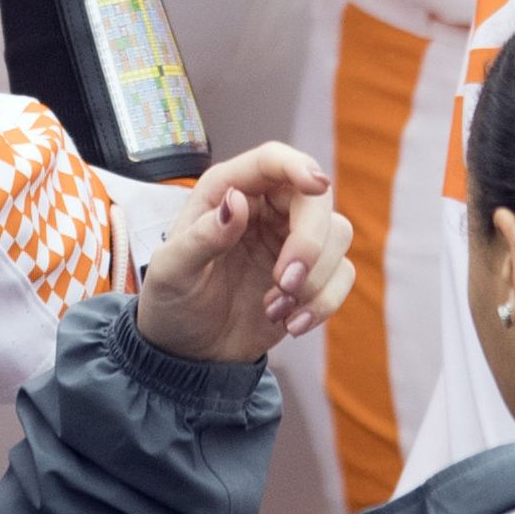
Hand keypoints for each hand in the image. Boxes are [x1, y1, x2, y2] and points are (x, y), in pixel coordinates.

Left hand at [132, 139, 340, 361]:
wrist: (188, 352)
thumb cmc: (172, 301)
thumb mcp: (173, 271)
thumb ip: (203, 236)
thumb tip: (237, 201)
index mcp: (227, 192)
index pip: (272, 161)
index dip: (298, 166)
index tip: (317, 186)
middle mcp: (266, 208)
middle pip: (316, 200)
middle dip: (309, 244)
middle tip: (285, 283)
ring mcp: (291, 241)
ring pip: (337, 235)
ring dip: (314, 279)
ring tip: (275, 310)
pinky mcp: (311, 275)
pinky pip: (342, 275)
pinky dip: (324, 302)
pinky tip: (291, 323)